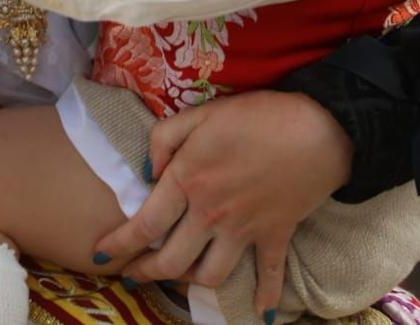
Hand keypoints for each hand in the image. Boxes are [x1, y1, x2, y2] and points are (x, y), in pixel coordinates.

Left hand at [92, 90, 352, 315]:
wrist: (318, 128)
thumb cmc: (257, 115)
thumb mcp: (201, 114)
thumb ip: (165, 139)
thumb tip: (148, 171)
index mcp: (188, 181)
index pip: (144, 224)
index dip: (120, 244)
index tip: (101, 255)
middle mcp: (211, 214)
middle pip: (172, 260)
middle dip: (146, 272)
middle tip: (132, 275)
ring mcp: (245, 230)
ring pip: (211, 275)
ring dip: (190, 282)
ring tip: (177, 280)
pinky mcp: (276, 235)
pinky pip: (269, 274)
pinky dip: (266, 296)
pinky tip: (262, 314)